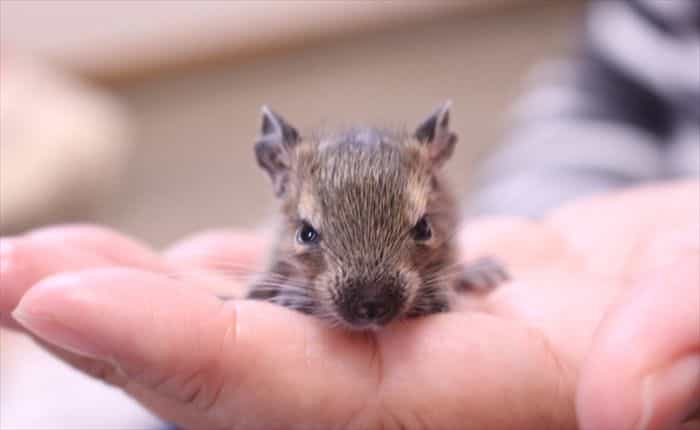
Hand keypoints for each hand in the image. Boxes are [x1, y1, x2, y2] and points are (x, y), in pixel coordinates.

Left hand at [1, 181, 696, 429]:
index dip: (205, 368)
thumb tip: (630, 392)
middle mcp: (446, 388)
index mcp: (520, 400)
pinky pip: (307, 294)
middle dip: (140, 333)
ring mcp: (424, 344)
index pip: (343, 404)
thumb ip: (695, 325)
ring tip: (57, 258)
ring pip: (275, 334)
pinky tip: (168, 257)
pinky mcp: (419, 297)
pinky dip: (236, 274)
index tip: (66, 304)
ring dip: (163, 297)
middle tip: (23, 275)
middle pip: (273, 381)